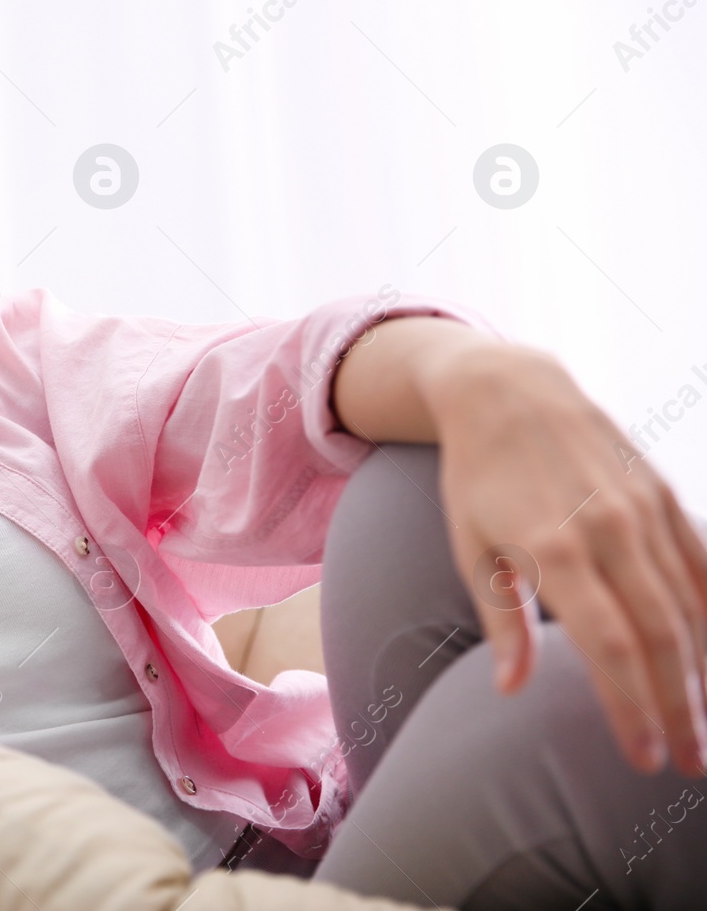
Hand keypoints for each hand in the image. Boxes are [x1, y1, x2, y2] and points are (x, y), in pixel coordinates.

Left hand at [426, 344, 706, 776]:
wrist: (507, 390)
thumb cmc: (476, 478)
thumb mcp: (469, 546)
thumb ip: (499, 620)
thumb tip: (510, 690)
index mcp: (553, 548)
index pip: (607, 645)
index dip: (630, 706)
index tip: (643, 757)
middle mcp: (608, 529)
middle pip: (660, 635)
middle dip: (678, 707)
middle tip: (688, 762)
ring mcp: (643, 509)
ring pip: (691, 604)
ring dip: (704, 672)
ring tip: (705, 727)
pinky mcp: (663, 495)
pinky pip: (703, 562)